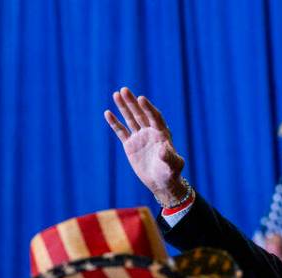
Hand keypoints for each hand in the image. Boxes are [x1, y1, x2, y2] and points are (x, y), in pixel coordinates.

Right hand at [104, 87, 185, 203]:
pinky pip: (121, 131)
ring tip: (116, 94)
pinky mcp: (130, 145)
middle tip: (124, 90)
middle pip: (141, 114)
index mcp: (162, 134)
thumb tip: (163, 149)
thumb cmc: (171, 173)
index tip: (141, 99)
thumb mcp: (173, 166)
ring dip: (123, 107)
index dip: (148, 108)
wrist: (161, 183)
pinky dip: (115, 123)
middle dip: (133, 102)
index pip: (155, 117)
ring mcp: (139, 137)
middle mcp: (150, 132)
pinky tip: (108, 113)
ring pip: (130, 119)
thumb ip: (169, 157)